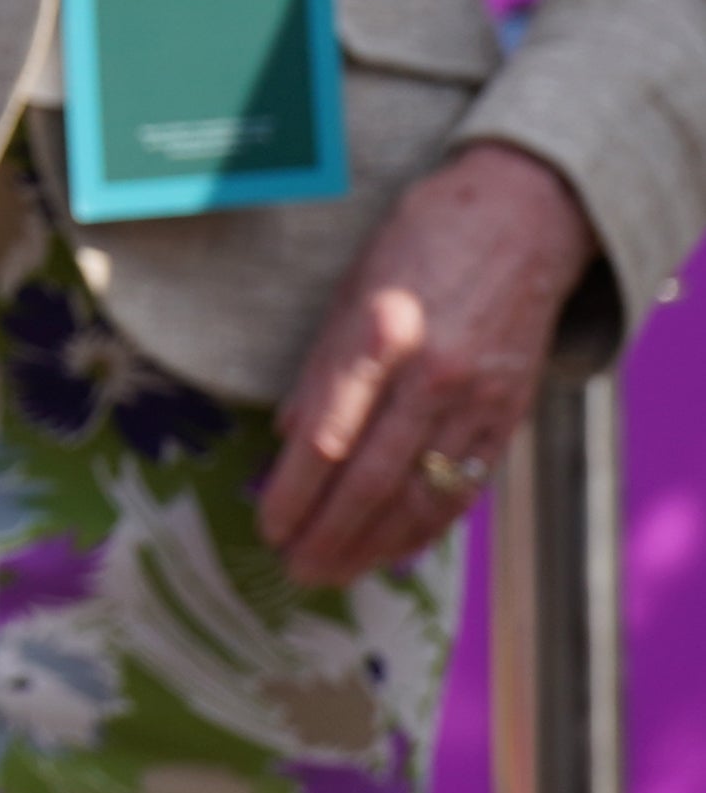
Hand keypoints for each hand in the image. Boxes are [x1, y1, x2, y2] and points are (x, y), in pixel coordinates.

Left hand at [263, 137, 600, 585]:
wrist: (524, 219)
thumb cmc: (421, 242)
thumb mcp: (351, 289)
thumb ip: (323, 368)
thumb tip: (289, 439)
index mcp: (381, 334)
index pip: (328, 434)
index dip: (295, 489)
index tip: (268, 524)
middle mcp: (434, 373)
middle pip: (373, 477)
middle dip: (329, 532)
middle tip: (292, 569)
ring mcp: (479, 398)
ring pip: (421, 493)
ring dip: (374, 544)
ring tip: (333, 573)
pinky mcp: (509, 413)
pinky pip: (465, 487)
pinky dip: (426, 526)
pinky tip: (394, 549)